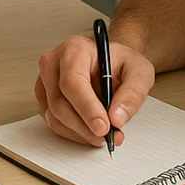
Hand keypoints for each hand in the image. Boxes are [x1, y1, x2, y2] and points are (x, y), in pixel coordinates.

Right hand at [35, 33, 154, 146]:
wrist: (112, 63)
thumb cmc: (121, 63)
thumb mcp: (139, 72)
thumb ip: (132, 94)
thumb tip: (117, 117)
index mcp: (75, 49)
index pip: (72, 81)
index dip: (87, 108)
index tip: (103, 126)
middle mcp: (54, 62)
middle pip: (60, 102)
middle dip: (85, 126)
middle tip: (108, 135)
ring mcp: (45, 81)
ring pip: (54, 116)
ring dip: (80, 133)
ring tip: (103, 134)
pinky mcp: (44, 98)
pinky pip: (53, 123)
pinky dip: (73, 133)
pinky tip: (90, 130)